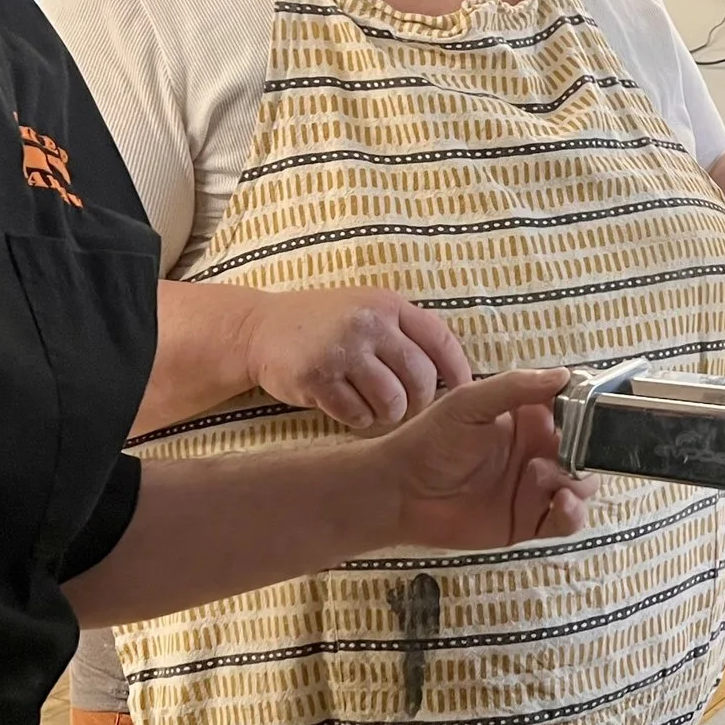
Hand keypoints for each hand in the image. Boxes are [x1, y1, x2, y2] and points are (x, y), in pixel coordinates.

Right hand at [241, 286, 473, 429]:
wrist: (260, 328)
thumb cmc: (324, 324)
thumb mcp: (367, 311)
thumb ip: (405, 332)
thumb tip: (455, 374)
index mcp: (387, 305)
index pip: (440, 340)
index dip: (458, 371)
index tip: (464, 392)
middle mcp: (368, 324)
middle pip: (420, 378)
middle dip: (420, 401)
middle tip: (408, 408)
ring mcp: (341, 351)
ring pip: (391, 401)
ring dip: (389, 415)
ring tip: (377, 410)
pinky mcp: (316, 378)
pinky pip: (357, 415)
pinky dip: (358, 419)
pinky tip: (350, 409)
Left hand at [379, 368, 595, 548]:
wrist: (401, 492)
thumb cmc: (431, 440)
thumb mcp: (471, 403)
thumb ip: (516, 387)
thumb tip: (564, 374)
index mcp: (530, 417)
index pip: (576, 411)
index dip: (591, 413)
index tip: (599, 415)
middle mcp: (539, 451)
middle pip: (587, 451)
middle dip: (591, 453)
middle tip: (573, 455)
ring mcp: (537, 487)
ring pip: (583, 485)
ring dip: (579, 482)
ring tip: (547, 478)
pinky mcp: (530, 521)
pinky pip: (568, 521)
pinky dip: (574, 513)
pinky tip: (562, 503)